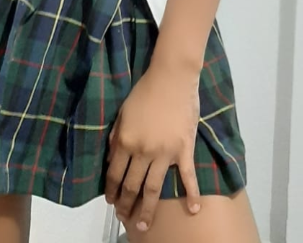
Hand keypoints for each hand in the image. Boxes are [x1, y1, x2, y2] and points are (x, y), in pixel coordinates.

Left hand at [104, 62, 201, 232]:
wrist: (171, 78)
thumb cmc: (145, 91)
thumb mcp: (122, 112)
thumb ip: (115, 136)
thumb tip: (109, 158)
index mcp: (125, 140)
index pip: (115, 173)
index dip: (112, 190)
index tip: (111, 202)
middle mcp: (143, 151)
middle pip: (133, 185)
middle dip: (126, 204)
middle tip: (124, 217)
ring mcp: (165, 153)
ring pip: (154, 188)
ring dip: (148, 208)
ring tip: (143, 224)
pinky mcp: (184, 150)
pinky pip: (188, 177)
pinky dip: (191, 195)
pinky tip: (193, 210)